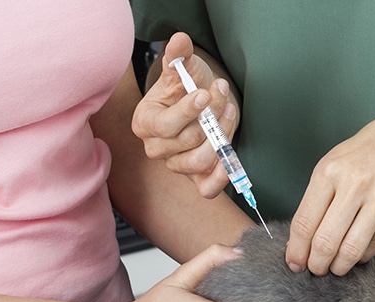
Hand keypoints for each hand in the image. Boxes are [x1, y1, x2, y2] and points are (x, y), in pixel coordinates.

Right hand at [131, 32, 238, 197]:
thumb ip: (178, 56)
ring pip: (199, 161)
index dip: (187, 112)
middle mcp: (155, 148)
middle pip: (188, 141)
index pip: (165, 126)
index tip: (205, 94)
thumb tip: (179, 41)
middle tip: (223, 94)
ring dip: (222, 136)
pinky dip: (221, 177)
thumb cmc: (185, 87)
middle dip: (212, 116)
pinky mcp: (195, 177)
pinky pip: (206, 188)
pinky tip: (230, 157)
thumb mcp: (182, 69)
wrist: (196, 101)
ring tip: (229, 112)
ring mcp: (175, 164)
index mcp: (144, 122)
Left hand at [286, 107, 374, 275]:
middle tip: (316, 269)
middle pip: (325, 242)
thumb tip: (301, 242)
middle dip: (317, 264)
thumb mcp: (334, 164)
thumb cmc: (368, 154)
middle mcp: (356, 184)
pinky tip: (359, 252)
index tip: (295, 263)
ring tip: (336, 267)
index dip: (297, 250)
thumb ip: (317, 199)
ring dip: (339, 266)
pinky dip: (364, 255)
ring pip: (351, 250)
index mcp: (330, 172)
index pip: (304, 223)